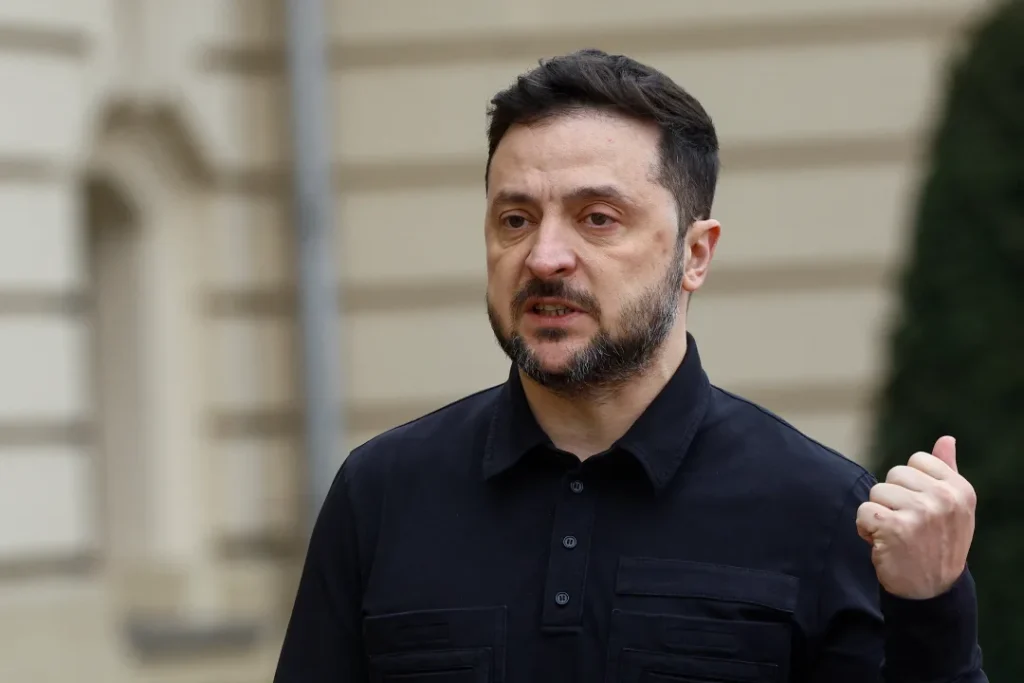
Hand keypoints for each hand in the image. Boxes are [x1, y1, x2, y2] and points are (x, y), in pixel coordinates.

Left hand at [856, 436, 976, 598]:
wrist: (931, 591)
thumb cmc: (938, 544)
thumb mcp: (951, 508)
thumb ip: (946, 471)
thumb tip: (946, 439)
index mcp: (959, 489)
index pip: (916, 460)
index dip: (909, 485)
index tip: (920, 509)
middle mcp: (943, 498)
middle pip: (893, 474)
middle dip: (892, 499)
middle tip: (907, 526)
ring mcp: (921, 512)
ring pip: (876, 491)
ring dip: (878, 514)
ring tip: (895, 535)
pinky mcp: (896, 527)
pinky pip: (863, 511)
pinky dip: (865, 529)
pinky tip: (882, 544)